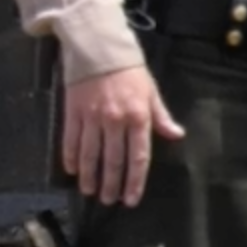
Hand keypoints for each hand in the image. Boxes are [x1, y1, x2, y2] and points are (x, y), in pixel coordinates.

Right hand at [62, 66, 184, 207]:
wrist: (98, 46)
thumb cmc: (129, 69)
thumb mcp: (150, 91)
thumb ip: (161, 116)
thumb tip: (176, 135)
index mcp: (138, 117)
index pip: (138, 157)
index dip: (135, 181)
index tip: (131, 199)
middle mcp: (115, 121)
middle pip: (113, 160)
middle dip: (111, 184)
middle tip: (108, 200)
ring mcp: (92, 117)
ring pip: (90, 154)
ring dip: (90, 175)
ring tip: (89, 190)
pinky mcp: (73, 111)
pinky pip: (71, 139)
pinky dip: (70, 156)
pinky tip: (71, 169)